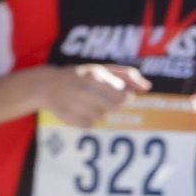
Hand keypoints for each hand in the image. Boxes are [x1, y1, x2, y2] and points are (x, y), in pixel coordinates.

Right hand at [34, 63, 150, 126]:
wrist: (47, 86)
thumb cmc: (81, 76)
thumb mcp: (102, 69)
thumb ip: (127, 75)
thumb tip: (148, 87)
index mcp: (95, 76)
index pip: (124, 96)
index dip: (125, 97)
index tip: (119, 94)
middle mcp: (84, 90)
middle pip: (116, 108)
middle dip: (114, 105)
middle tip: (103, 99)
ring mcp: (75, 105)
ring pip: (104, 117)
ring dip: (101, 112)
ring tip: (89, 103)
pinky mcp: (69, 118)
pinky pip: (91, 125)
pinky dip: (89, 120)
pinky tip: (80, 110)